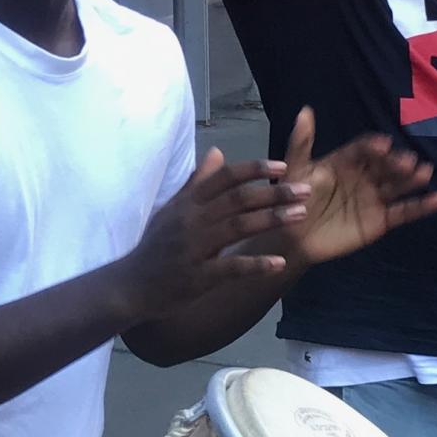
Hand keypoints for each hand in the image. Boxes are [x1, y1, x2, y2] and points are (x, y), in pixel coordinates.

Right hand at [120, 147, 306, 314]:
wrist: (130, 285)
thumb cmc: (156, 246)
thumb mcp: (173, 209)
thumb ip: (198, 182)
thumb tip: (218, 151)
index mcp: (188, 202)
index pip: (224, 178)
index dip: (254, 169)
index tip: (282, 164)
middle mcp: (192, 220)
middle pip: (238, 199)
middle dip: (274, 192)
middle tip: (305, 189)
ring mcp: (195, 248)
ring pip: (238, 227)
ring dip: (272, 219)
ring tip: (300, 215)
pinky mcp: (198, 276)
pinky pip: (231, 267)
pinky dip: (256, 264)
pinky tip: (280, 262)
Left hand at [280, 106, 436, 270]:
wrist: (293, 238)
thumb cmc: (290, 200)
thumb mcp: (295, 170)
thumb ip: (301, 143)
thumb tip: (305, 110)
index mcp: (346, 160)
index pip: (363, 150)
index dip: (373, 147)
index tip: (382, 145)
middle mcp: (364, 176)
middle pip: (385, 166)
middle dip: (396, 163)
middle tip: (408, 161)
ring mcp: (374, 198)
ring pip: (397, 186)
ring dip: (412, 179)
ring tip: (425, 172)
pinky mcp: (381, 220)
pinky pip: (404, 212)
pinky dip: (421, 206)